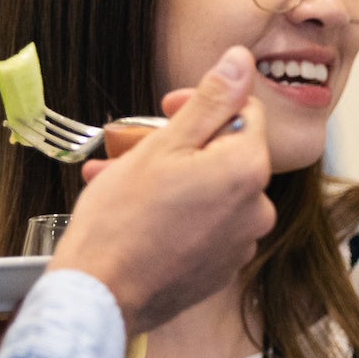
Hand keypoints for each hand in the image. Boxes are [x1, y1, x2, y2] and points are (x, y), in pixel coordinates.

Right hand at [53, 47, 274, 335]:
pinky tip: (133, 210)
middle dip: (177, 143)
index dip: (203, 104)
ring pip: (208, 189)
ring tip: (115, 177)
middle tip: (131, 145)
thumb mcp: (163, 145)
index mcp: (248, 169)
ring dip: (167, 176)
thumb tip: (241, 60)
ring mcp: (240, 243)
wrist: (101, 297)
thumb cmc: (122, 220)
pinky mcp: (220, 268)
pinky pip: (203, 224)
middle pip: (225, 153)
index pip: (244, 112)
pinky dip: (174, 211)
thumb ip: (209, 101)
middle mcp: (258, 208)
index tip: (165, 110)